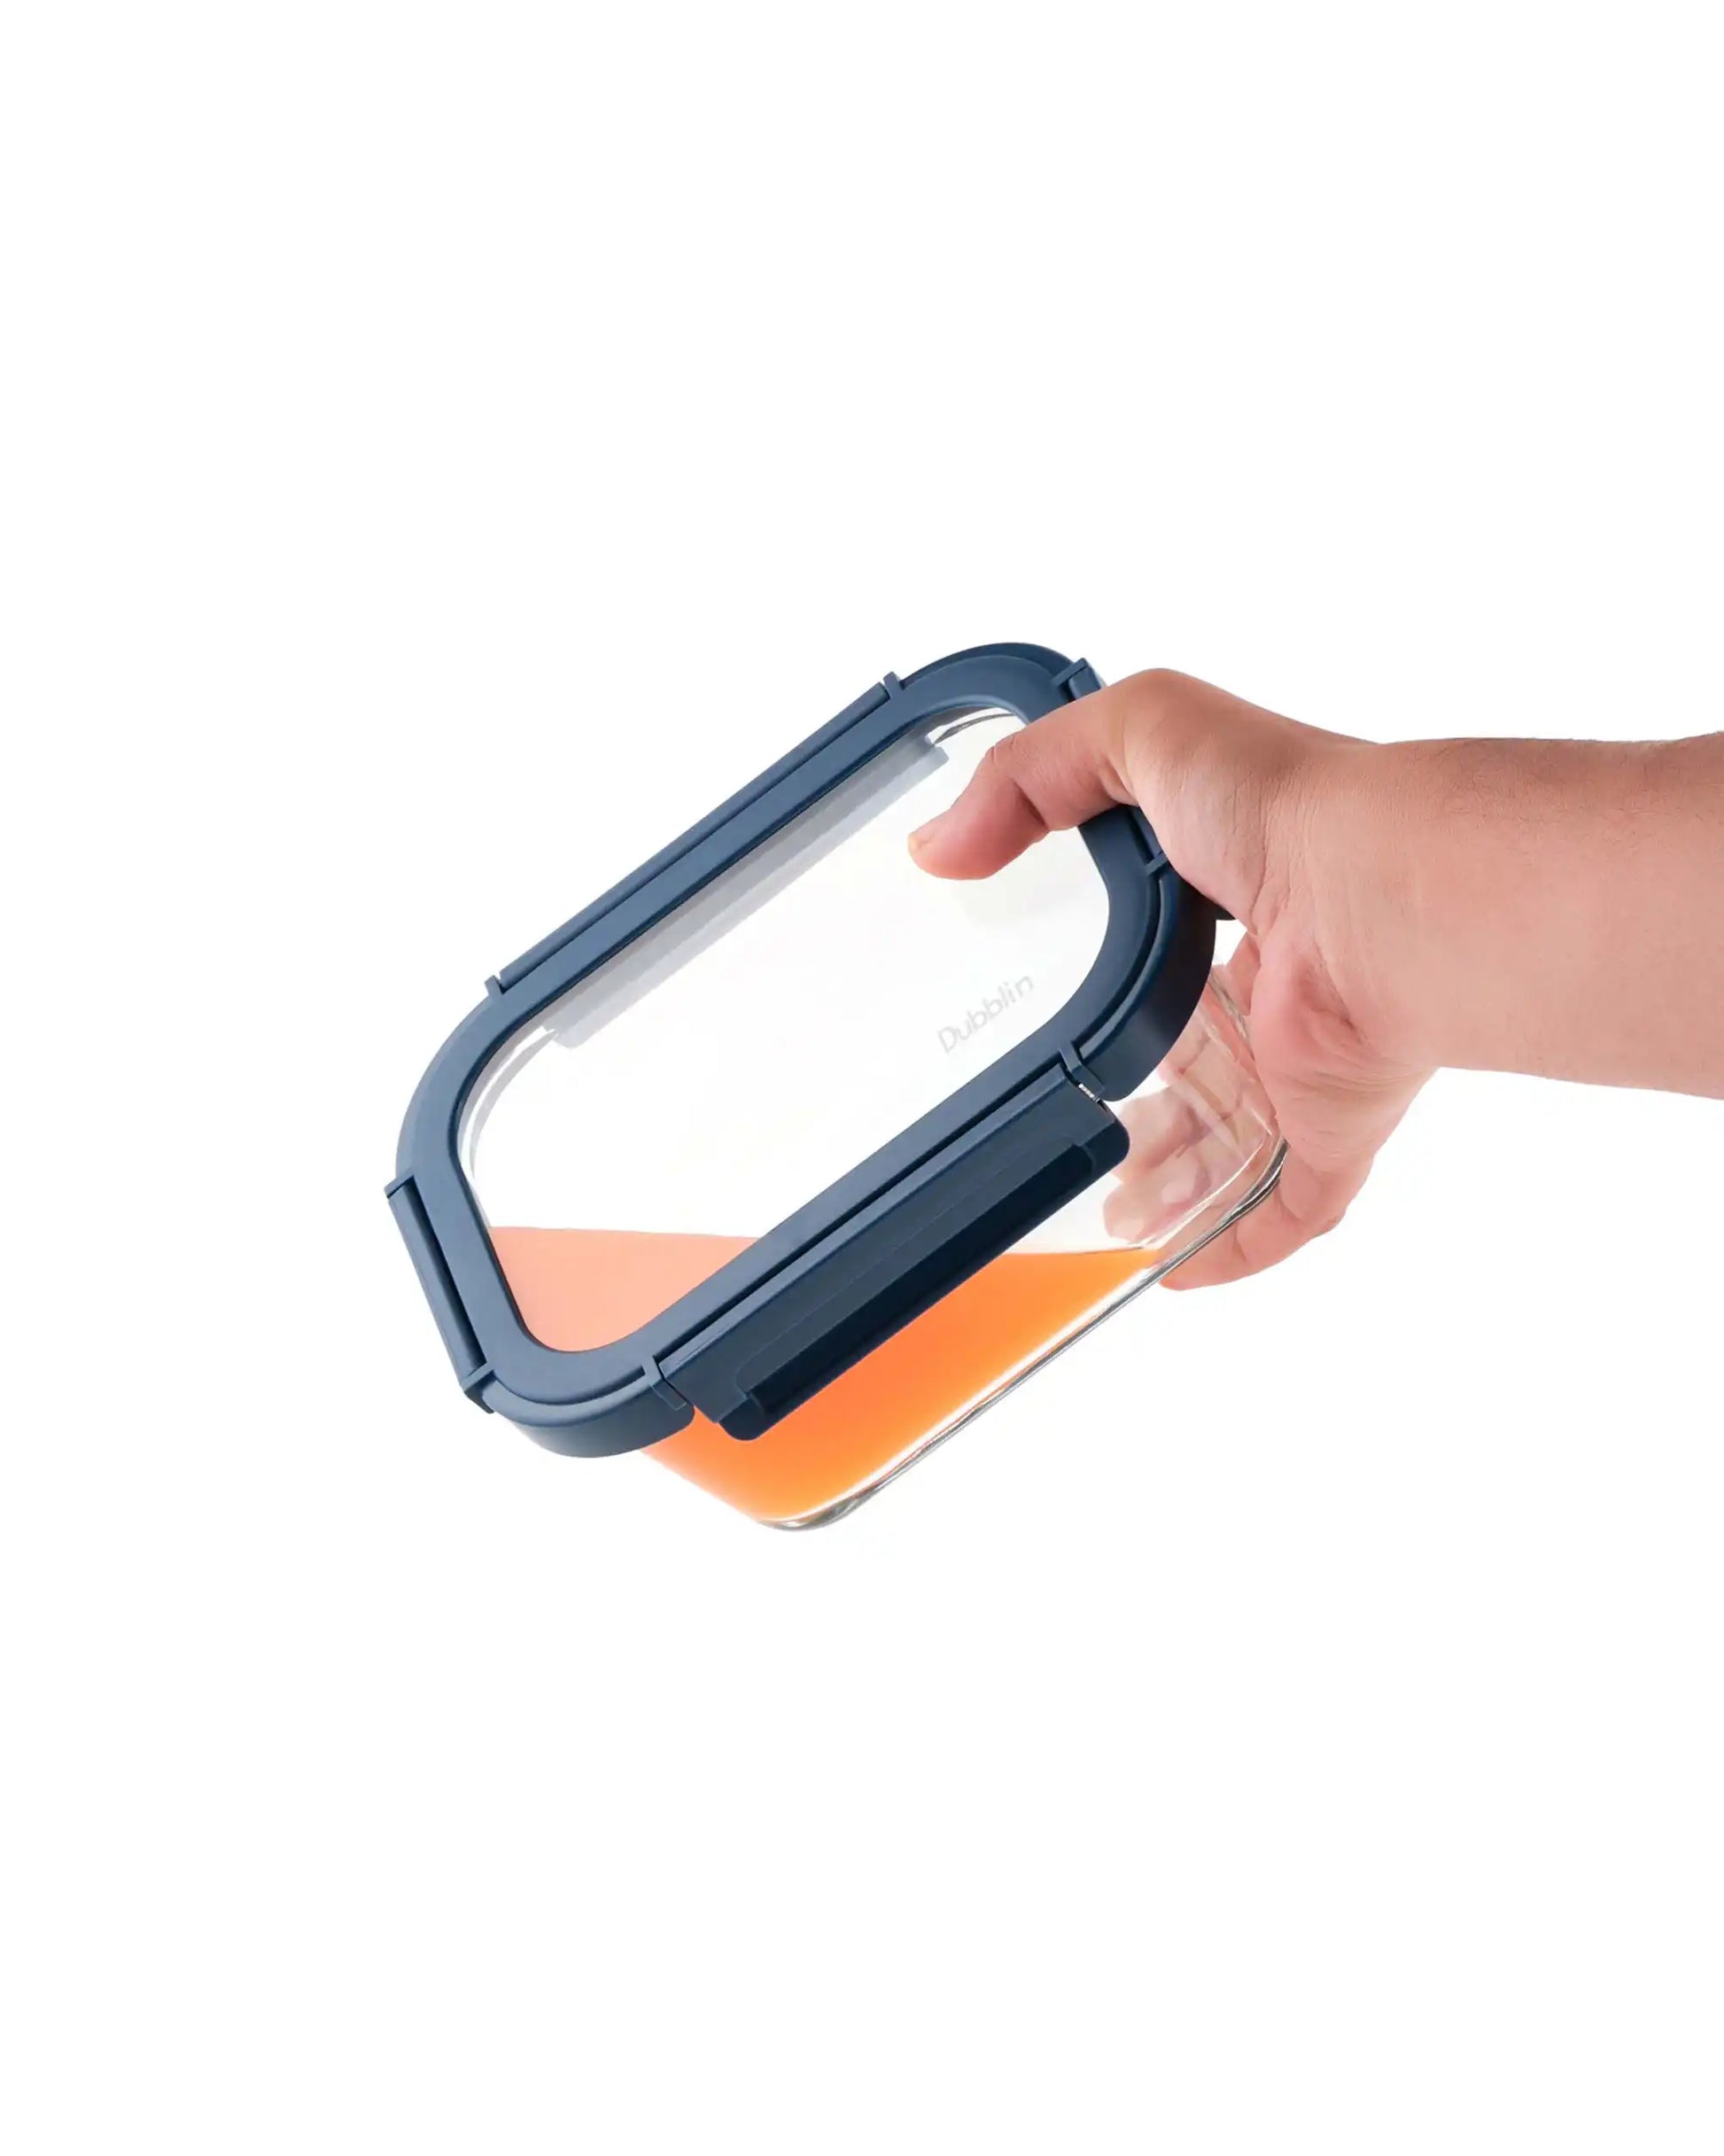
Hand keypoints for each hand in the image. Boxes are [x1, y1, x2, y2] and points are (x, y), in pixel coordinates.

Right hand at [908, 670, 1431, 1286]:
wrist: (1381, 896)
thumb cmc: (1284, 805)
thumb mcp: (1140, 730)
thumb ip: (1029, 772)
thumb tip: (936, 844)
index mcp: (1235, 906)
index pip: (1173, 955)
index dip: (1116, 986)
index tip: (1048, 1008)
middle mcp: (1276, 994)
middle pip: (1198, 1069)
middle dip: (1138, 1110)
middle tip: (1066, 1137)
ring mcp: (1307, 1070)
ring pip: (1233, 1147)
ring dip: (1170, 1188)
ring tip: (1099, 1216)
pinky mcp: (1331, 1134)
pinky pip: (1287, 1209)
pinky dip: (1233, 1246)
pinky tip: (1172, 1269)